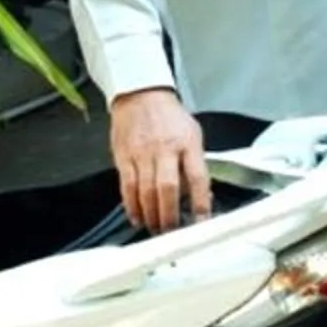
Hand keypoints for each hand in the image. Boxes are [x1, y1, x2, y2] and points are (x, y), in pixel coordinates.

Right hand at [109, 87, 210, 231]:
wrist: (141, 94)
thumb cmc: (169, 117)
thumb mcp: (193, 134)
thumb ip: (196, 164)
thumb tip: (202, 196)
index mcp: (187, 143)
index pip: (197, 177)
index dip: (200, 203)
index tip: (202, 222)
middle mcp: (165, 148)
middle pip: (167, 188)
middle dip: (170, 216)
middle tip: (172, 232)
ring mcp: (142, 153)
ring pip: (146, 191)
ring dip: (151, 216)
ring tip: (156, 228)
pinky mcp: (124, 156)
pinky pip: (127, 186)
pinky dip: (131, 205)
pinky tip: (137, 216)